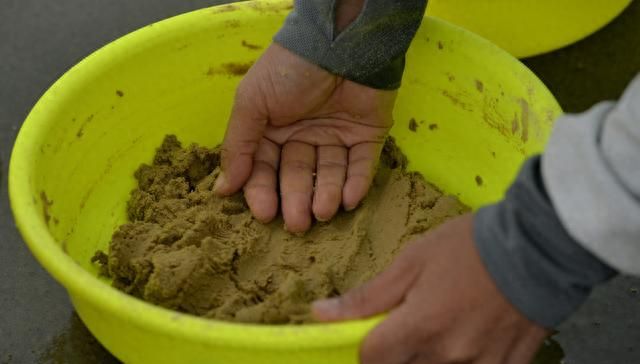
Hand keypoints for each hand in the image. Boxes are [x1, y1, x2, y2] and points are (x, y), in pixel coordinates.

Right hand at [215, 44, 396, 231]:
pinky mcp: (368, 135)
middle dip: (297, 200)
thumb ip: (238, 146)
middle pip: (298, 176)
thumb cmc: (289, 71)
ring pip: (330, 174)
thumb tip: (222, 190)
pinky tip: (348, 199)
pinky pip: (361, 165)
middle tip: (298, 223)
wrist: (339, 42)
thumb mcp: (252, 103)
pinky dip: (356, 184)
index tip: (265, 213)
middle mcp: (304, 137)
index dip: (264, 192)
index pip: (265, 169)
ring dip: (326, 195)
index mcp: (273, 129)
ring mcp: (337, 136)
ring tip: (323, 211)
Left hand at [313, 214, 548, 363]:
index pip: (371, 359)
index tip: (375, 331)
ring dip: (428, 357)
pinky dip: (462, 361)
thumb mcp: (412, 261)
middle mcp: (447, 356)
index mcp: (420, 327)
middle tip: (414, 321)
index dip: (366, 346)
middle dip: (398, 352)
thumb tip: (321, 314)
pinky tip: (466, 337)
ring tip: (444, 324)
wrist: (538, 247)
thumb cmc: (470, 247)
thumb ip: (368, 297)